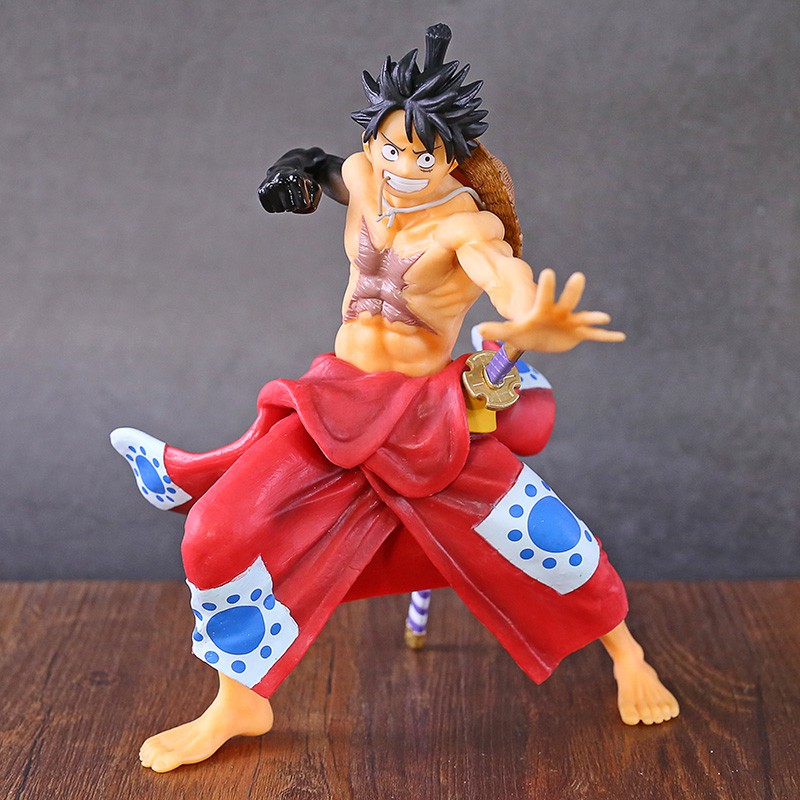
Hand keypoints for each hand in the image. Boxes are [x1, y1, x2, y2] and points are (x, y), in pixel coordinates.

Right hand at [258, 170, 320, 213]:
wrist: (285, 169)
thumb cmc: (302, 181)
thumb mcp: (315, 186)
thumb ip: (316, 197)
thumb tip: (309, 206)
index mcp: (295, 179)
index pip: (303, 205)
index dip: (304, 204)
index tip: (304, 196)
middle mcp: (281, 180)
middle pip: (290, 208)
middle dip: (294, 205)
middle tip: (293, 195)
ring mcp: (270, 185)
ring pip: (279, 209)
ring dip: (284, 206)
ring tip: (285, 196)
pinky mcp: (261, 190)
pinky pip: (269, 208)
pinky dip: (274, 207)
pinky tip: (277, 198)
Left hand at [477, 269, 624, 353]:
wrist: (537, 336)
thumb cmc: (523, 330)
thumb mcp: (510, 332)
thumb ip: (497, 329)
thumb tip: (478, 329)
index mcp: (542, 310)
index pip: (543, 296)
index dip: (546, 286)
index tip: (548, 271)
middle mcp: (558, 312)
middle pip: (566, 301)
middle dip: (571, 291)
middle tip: (578, 276)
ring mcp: (570, 322)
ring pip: (583, 317)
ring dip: (593, 317)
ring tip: (604, 317)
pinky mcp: (577, 333)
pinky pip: (594, 335)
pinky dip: (606, 336)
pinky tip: (620, 336)